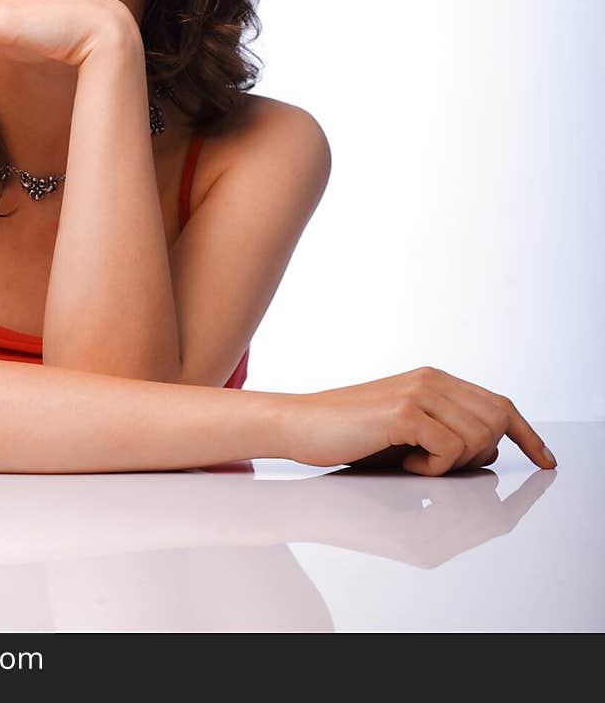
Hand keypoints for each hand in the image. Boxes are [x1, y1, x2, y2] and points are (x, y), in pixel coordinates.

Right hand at [279, 366, 556, 475]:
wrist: (300, 424)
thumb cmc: (350, 434)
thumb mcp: (409, 433)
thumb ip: (448, 433)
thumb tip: (492, 449)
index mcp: (434, 379)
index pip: (499, 403)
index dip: (528, 433)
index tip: (546, 459)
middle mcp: (431, 378)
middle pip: (496, 423)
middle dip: (478, 457)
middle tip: (433, 465)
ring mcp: (418, 392)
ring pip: (477, 438)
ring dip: (452, 464)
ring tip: (412, 461)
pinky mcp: (404, 412)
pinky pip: (449, 450)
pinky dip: (432, 468)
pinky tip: (402, 461)